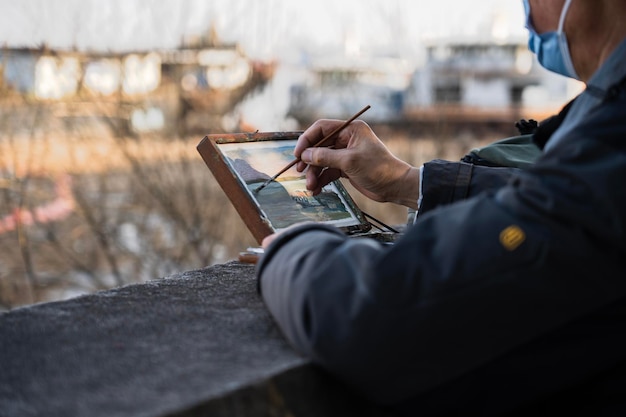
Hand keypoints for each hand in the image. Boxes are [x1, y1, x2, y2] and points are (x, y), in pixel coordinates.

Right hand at [295, 119, 419, 208]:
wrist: (395, 187)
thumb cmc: (378, 168)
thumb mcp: (349, 161)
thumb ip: (325, 157)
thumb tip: (304, 155)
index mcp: (350, 130)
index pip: (322, 128)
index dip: (307, 140)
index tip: (298, 154)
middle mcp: (347, 139)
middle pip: (319, 146)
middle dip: (309, 161)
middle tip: (300, 172)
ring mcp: (346, 154)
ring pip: (322, 161)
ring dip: (314, 174)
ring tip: (311, 187)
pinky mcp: (346, 167)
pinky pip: (328, 171)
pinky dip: (321, 180)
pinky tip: (317, 189)